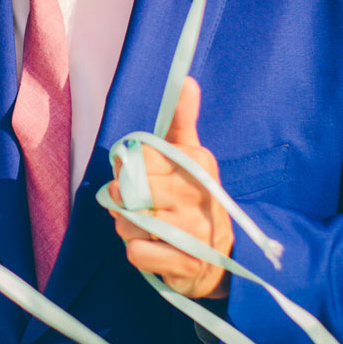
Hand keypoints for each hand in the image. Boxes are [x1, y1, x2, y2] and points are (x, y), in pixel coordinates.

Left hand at [108, 77, 233, 298]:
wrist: (221, 256)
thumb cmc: (192, 198)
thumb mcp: (189, 156)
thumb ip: (181, 121)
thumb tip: (187, 80)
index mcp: (198, 163)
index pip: (139, 156)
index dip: (126, 167)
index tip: (136, 174)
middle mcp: (200, 194)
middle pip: (128, 190)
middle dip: (122, 200)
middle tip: (138, 205)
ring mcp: (196, 230)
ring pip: (128, 221)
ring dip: (128, 227)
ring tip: (148, 227)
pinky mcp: (187, 263)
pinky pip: (136, 252)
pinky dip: (138, 252)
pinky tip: (157, 249)